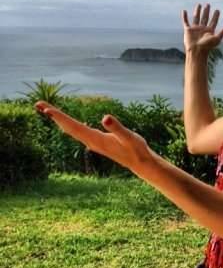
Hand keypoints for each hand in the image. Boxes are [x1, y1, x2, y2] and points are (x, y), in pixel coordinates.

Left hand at [34, 101, 153, 171]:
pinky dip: (68, 123)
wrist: (140, 163)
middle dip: (54, 116)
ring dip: (59, 119)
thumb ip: (117, 127)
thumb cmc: (136, 149)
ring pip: (71, 129)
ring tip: (46, 110)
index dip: (60, 117)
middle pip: (67, 127)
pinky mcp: (96, 141)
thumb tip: (105, 117)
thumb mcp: (128, 136)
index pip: (73, 126)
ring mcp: (92, 142)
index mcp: (95, 139)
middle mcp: (90, 141)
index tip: (46, 109)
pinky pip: (77, 131)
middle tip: (38, 104)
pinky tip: (66, 121)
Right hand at [182, 3, 222, 53]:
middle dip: (207, 11)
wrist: (197, 51)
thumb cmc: (207, 46)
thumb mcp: (217, 39)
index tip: (217, 10)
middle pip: (205, 18)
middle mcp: (202, 29)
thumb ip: (222, 32)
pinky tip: (184, 11)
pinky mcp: (188, 30)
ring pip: (196, 18)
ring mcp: (195, 29)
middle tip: (208, 4)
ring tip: (199, 5)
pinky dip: (184, 16)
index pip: (213, 21)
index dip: (216, 16)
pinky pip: (185, 22)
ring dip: (198, 11)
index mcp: (209, 31)